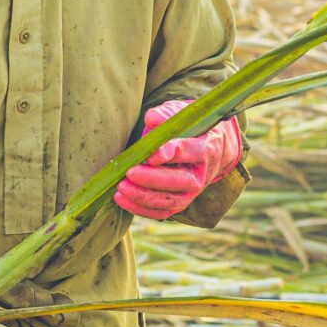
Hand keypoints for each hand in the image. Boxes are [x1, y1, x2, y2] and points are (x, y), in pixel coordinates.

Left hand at [114, 99, 243, 219]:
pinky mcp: (179, 203)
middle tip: (130, 172)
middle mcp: (201, 174)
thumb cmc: (188, 129)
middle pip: (180, 181)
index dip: (171, 154)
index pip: (190, 152)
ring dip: (143, 196)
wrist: (206, 150)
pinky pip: (161, 212)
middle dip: (153, 179)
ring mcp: (191, 193)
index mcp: (205, 148)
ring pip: (169, 201)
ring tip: (121, 187)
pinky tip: (121, 198)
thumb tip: (152, 118)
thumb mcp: (180, 114)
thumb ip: (166, 115)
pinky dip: (140, 209)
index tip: (151, 155)